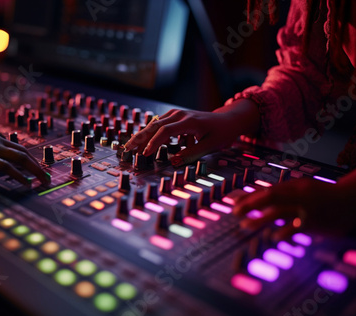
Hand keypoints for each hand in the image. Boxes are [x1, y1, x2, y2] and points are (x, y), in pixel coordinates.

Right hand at [0, 129, 50, 185]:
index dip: (29, 158)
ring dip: (35, 170)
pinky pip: (7, 167)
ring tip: (43, 180)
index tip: (37, 167)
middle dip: (38, 164)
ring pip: (21, 158)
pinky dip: (19, 176)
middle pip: (24, 152)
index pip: (17, 146)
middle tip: (47, 176)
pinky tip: (26, 183)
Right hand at [123, 99, 259, 165]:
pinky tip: (141, 143)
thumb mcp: (210, 146)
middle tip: (128, 149)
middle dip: (140, 137)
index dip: (153, 143)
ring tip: (130, 147)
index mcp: (189, 121)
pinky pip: (159, 124)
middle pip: (155, 125)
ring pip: (154, 124)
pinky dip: (149, 133)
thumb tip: (173, 162)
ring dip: (142, 135)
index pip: (165, 131)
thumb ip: (192, 154)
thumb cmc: (221, 133)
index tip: (145, 154)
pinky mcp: (174, 116)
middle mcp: (180, 115)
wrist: (227, 119)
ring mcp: (176, 114)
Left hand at [233, 178, 355, 234]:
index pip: (267, 191)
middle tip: (234, 213)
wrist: (352, 199)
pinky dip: (283, 232)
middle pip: (270, 198)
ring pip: (279, 212)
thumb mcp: (302, 188)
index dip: (249, 197)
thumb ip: (283, 193)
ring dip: (259, 219)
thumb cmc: (323, 194)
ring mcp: (305, 209)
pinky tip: (273, 237)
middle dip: (250, 205)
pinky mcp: (314, 223)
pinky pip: (295, 228)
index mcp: (294, 186)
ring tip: (245, 225)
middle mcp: (298, 195)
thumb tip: (259, 198)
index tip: (235, 204)